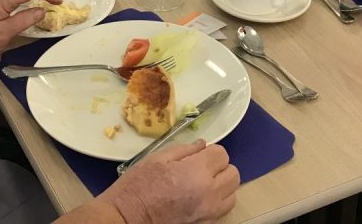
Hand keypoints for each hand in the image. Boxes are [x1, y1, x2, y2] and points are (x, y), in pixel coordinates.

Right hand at [102, 142, 238, 223]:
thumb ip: (185, 150)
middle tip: (202, 168)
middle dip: (220, 167)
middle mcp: (209, 194)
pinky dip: (215, 202)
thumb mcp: (158, 158)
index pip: (222, 154)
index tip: (199, 155)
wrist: (128, 219)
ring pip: (232, 194)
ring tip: (202, 185)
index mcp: (197, 172)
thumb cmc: (138, 186)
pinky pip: (221, 210)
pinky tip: (197, 199)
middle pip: (233, 174)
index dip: (211, 151)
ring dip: (221, 186)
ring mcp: (209, 213)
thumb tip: (203, 145)